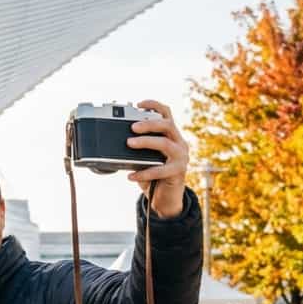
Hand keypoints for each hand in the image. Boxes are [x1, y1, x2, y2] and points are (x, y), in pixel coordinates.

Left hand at [126, 100, 188, 218]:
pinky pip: (161, 169)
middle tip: (132, 127)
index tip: (138, 104)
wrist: (165, 199)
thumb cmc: (154, 176)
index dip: (154, 105)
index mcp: (172, 136)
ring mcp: (182, 157)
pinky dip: (144, 172)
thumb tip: (120, 140)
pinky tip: (131, 176)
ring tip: (129, 143)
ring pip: (165, 143)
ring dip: (146, 141)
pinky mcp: (179, 172)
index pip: (167, 114)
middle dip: (148, 123)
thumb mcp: (144, 159)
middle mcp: (179, 143)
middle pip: (167, 125)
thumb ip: (137, 149)